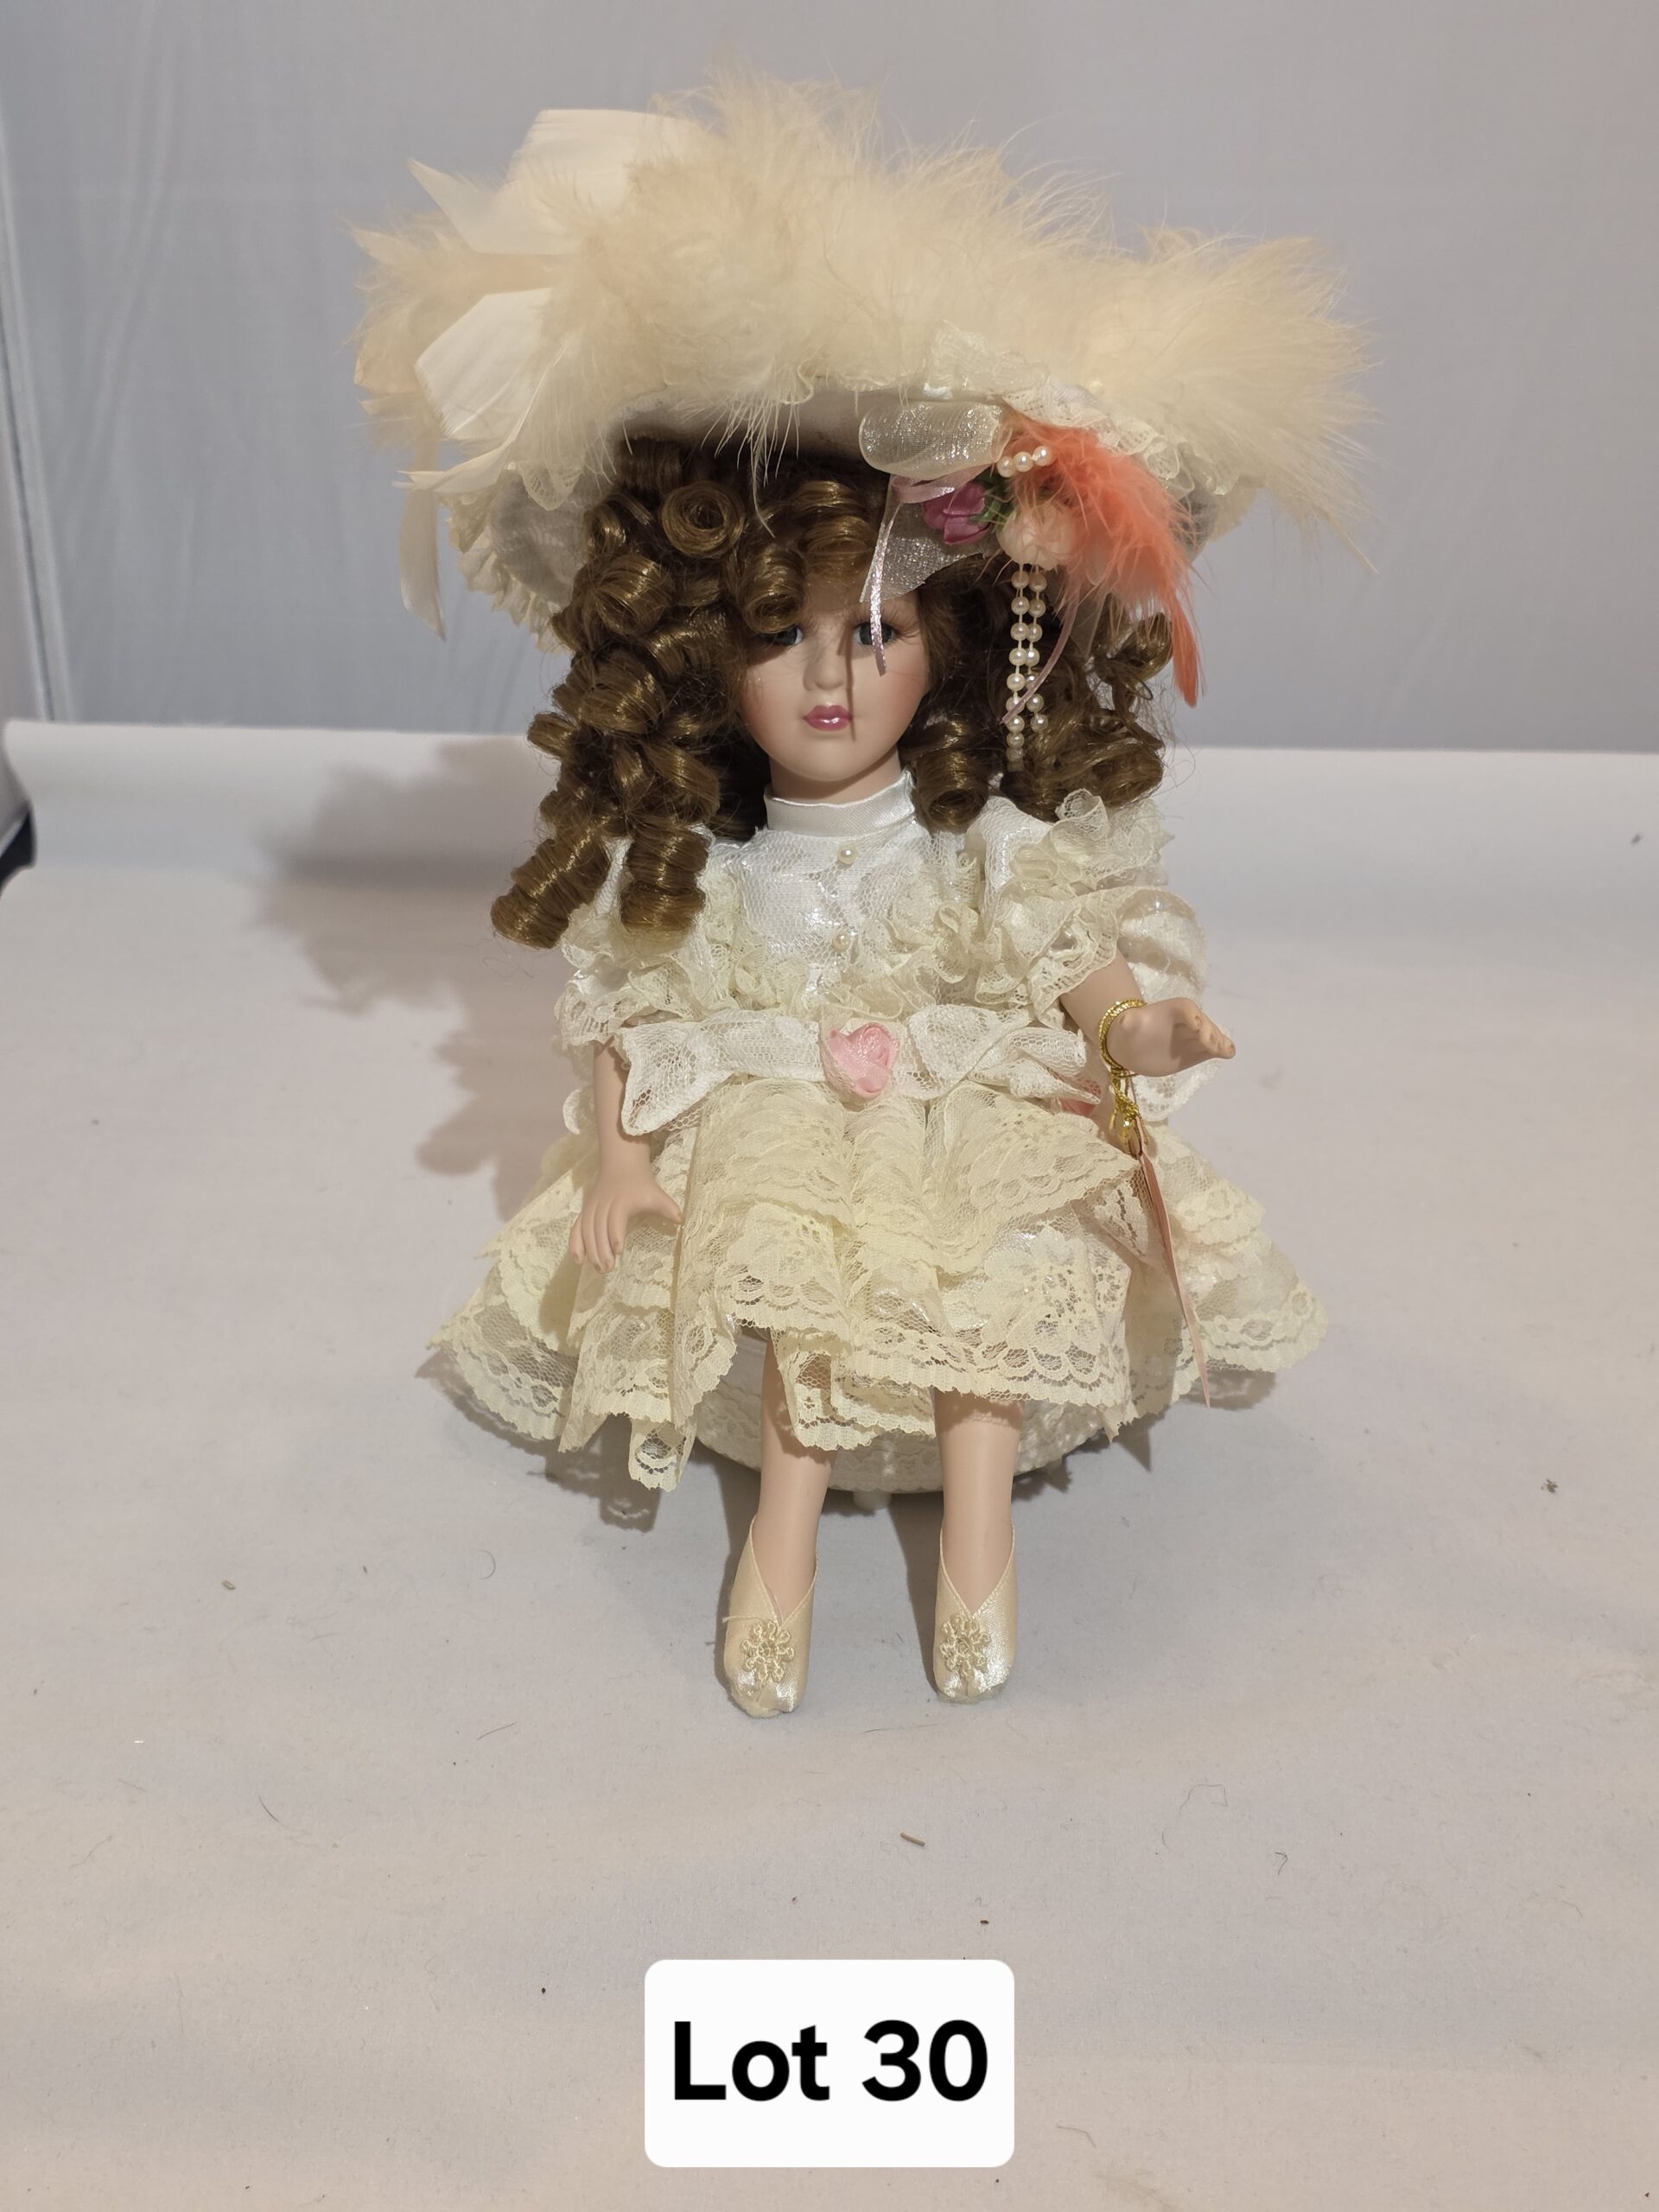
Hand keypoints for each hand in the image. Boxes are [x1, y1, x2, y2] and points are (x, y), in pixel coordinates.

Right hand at [569, 1165, 681, 1271]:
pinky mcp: (585, 1211)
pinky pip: (576, 1228)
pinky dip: (575, 1243)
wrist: (621, 1166)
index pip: (616, 1219)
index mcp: (621, 1201)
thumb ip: (668, 1208)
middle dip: (601, 1249)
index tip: (618, 1250)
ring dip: (590, 1250)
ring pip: (586, 1230)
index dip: (616, 1234)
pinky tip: (577, 1260)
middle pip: (599, 1228)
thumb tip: (681, 1220)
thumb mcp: (657, 1194)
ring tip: (598, 1268)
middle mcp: (603, 1205)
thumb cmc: (641, 1185)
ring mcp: (592, 1208)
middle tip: (607, 1269)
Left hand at [1103, 997, 1234, 1076]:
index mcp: (1172, 1010)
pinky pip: (1210, 1049)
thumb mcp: (1126, 1026)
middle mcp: (1187, 1022)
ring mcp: (1192, 1037)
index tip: (1197, 1026)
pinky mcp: (1195, 1052)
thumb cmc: (1130, 1032)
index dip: (1192, 1015)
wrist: (1131, 1047)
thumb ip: (1130, 1022)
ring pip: (1210, 1036)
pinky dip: (1220, 1050)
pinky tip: (1228, 1054)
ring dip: (1218, 1042)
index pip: (1186, 1008)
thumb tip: (1128, 1019)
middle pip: (1202, 1022)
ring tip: (1223, 1051)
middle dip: (1208, 1031)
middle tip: (1209, 1044)